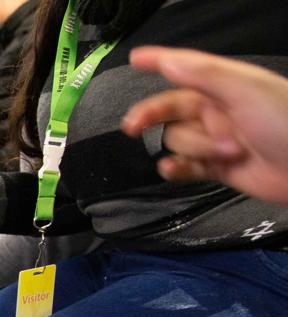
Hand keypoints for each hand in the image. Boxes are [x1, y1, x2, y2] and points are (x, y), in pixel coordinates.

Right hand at [122, 47, 287, 203]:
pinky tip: (173, 169)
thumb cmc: (286, 121)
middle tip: (132, 126)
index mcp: (224, 86)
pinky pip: (184, 167)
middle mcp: (217, 110)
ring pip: (178, 141)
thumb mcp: (246, 90)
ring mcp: (216, 140)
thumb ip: (204, 75)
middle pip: (169, 109)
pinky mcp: (217, 168)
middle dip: (150, 116)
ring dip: (195, 149)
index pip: (185, 69)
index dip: (160, 62)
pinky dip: (176, 169)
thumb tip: (168, 61)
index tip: (135, 60)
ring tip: (227, 152)